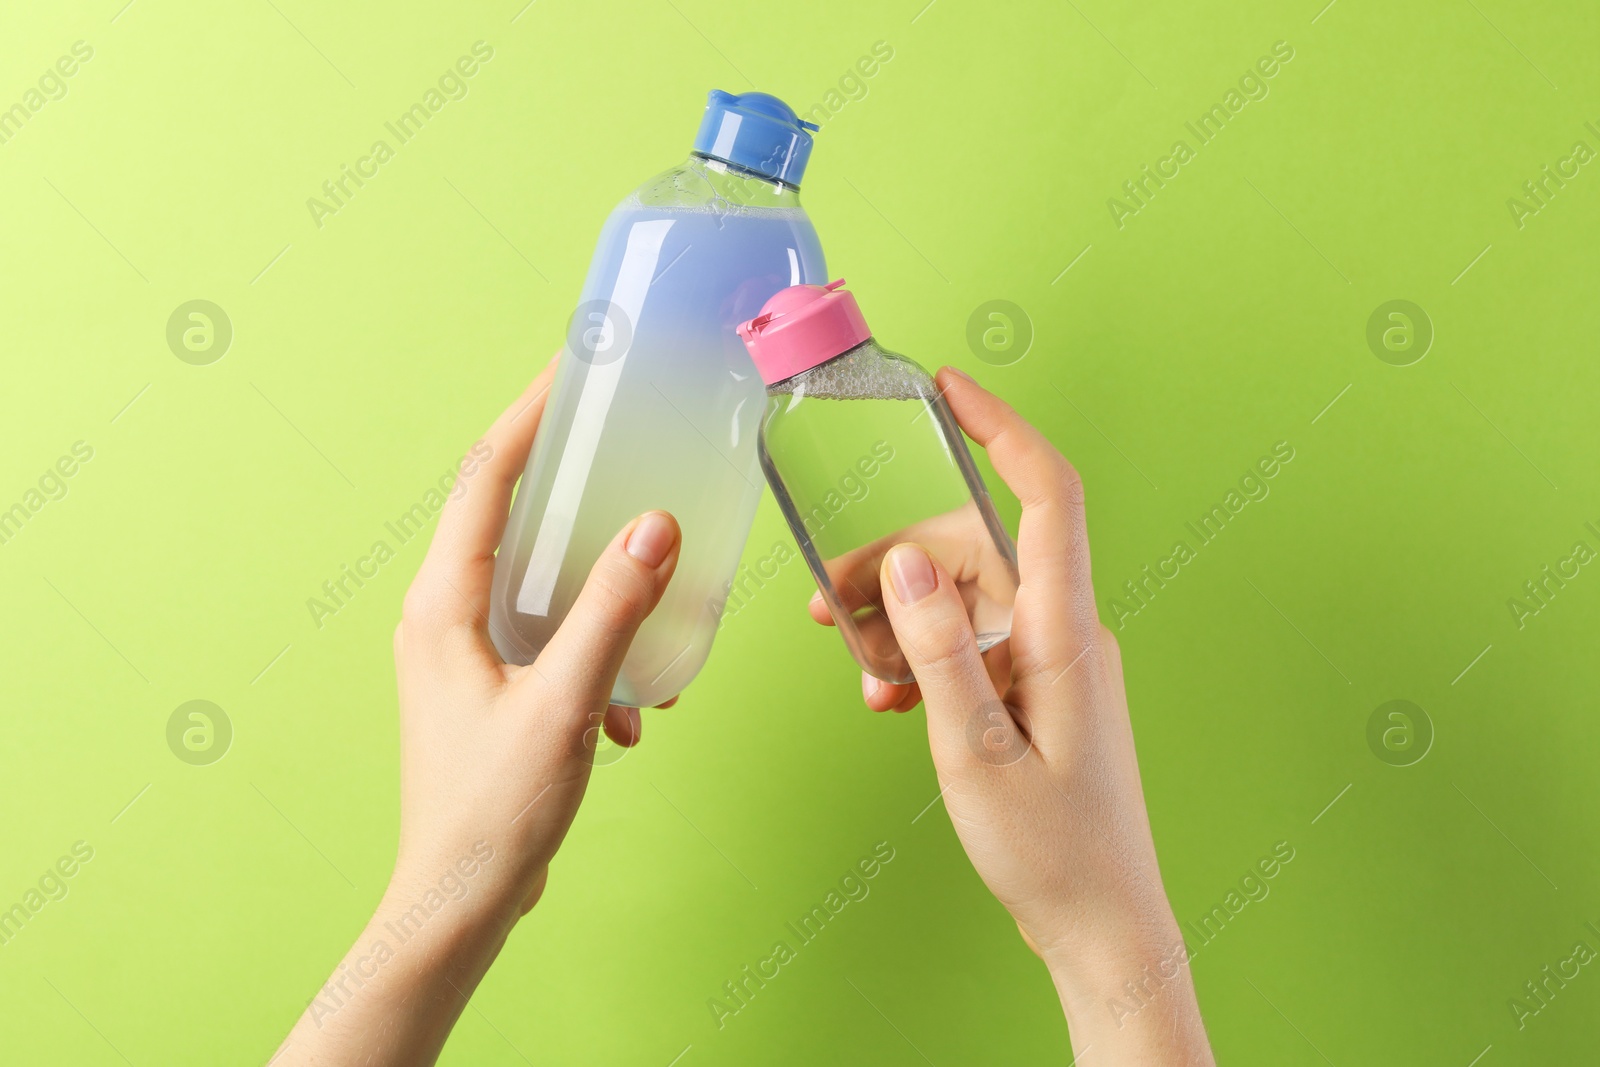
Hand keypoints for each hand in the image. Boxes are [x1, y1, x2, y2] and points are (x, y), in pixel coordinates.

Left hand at [275, 355, 681, 1065]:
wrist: (458, 901)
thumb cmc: (492, 811)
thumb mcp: (565, 704)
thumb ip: (611, 612)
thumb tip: (652, 528)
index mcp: (442, 604)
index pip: (487, 479)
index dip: (529, 417)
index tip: (572, 372)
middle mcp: (443, 615)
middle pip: (509, 515)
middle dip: (571, 483)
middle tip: (624, 444)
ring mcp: (463, 652)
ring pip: (536, 579)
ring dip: (596, 583)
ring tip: (648, 593)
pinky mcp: (488, 686)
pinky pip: (548, 634)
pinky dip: (595, 647)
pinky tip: (630, 703)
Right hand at [822, 368, 1213, 1064]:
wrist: (1101, 925)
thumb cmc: (1051, 851)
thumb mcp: (974, 752)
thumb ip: (936, 651)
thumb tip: (904, 561)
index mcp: (1063, 631)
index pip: (1047, 495)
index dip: (1001, 429)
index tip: (948, 389)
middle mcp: (1064, 630)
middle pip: (976, 550)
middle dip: (897, 561)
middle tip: (826, 603)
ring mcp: (1053, 660)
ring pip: (964, 599)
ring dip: (901, 620)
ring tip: (856, 667)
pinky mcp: (1039, 689)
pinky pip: (973, 643)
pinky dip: (925, 657)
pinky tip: (890, 698)